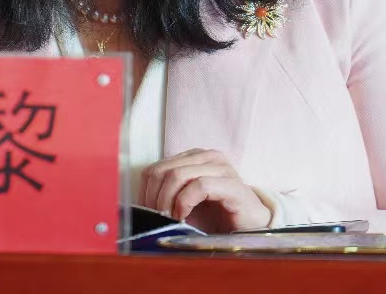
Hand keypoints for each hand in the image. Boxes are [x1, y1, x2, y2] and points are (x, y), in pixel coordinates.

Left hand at [139, 148, 272, 232]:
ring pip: (177, 175)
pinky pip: (199, 186)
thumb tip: (135, 208)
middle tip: (156, 219)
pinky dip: (184, 203)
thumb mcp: (184, 204)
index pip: (155, 168)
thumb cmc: (215, 217)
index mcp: (193, 157)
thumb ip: (165, 197)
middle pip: (163, 170)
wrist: (250, 229)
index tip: (146, 214)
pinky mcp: (232, 184)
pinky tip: (184, 217)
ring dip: (167, 202)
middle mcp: (206, 156)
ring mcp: (221, 167)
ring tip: (170, 220)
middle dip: (154, 198)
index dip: (145, 193)